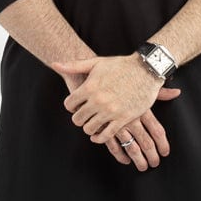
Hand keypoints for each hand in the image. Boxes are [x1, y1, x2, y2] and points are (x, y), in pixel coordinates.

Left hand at [51, 53, 180, 146]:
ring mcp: (110, 111)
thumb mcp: (96, 62)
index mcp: (90, 87)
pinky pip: (105, 136)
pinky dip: (99, 138)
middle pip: (77, 119)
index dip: (71, 106)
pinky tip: (97, 135)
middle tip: (84, 115)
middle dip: (78, 118)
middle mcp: (98, 101)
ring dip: (88, 127)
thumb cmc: (120, 65)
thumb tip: (55, 64)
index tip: (76, 105)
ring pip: (89, 129)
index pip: (69, 104)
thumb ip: (74, 65)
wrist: (146, 70)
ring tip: (92, 122)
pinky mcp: (123, 119)